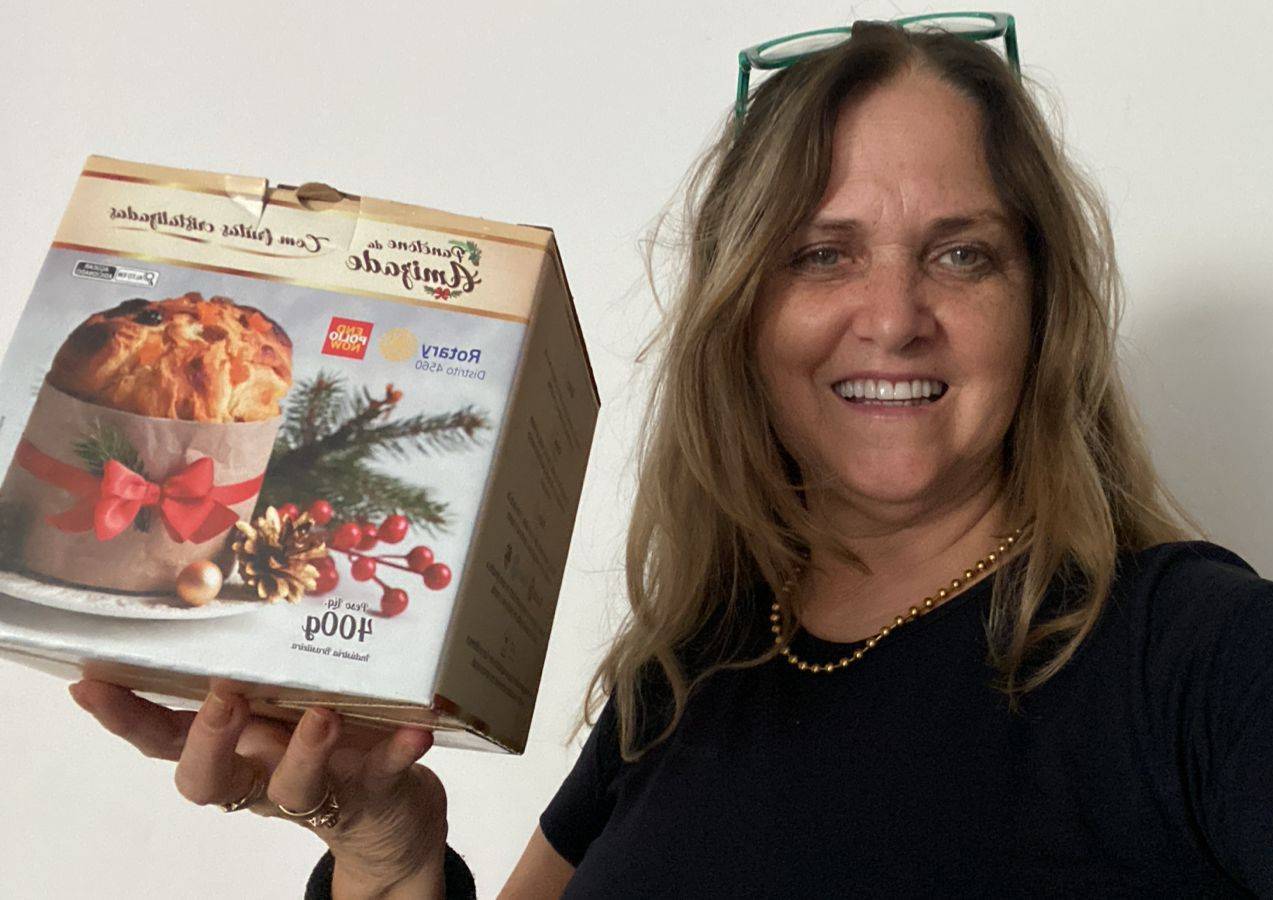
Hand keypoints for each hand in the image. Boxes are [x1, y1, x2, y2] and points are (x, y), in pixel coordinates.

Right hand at [68, 678, 448, 896]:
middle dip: (210, 740)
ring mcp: (319, 790)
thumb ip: (256, 665)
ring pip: (294, 786)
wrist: (391, 812)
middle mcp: (263, 774)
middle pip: (210, 780)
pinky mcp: (374, 794)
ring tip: (322, 715)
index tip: (90, 684)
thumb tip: (218, 585)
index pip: (164, 739)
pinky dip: (398, 753)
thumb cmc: (324, 742)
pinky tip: (416, 731)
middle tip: (222, 695)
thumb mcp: (282, 702)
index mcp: (233, 748)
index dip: (125, 718)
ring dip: (304, 751)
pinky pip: (385, 775)